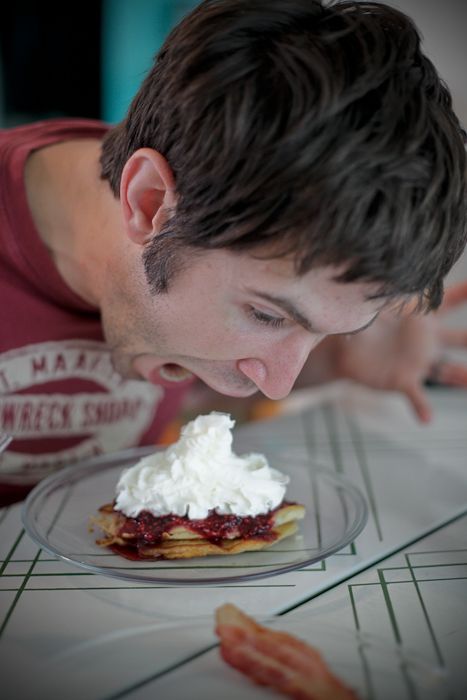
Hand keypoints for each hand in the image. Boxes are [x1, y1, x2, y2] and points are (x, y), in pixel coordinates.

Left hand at [332, 281, 466, 422]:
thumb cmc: (363, 323)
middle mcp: (427, 341)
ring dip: (464, 377)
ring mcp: (419, 362)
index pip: (449, 301)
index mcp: (423, 318)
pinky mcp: (403, 380)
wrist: (345, 351)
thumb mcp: (376, 305)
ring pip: (450, 371)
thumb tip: (382, 272)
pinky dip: (421, 407)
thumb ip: (385, 292)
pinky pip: (416, 395)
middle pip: (462, 338)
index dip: (465, 293)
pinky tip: (427, 418)